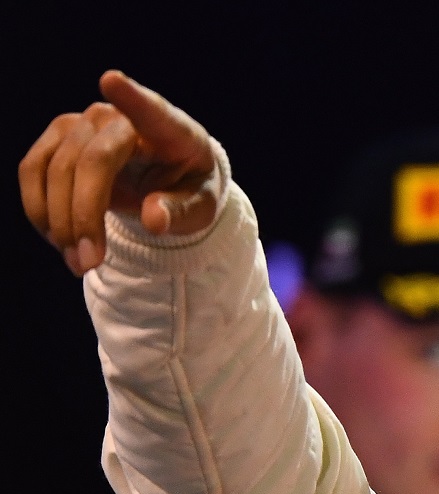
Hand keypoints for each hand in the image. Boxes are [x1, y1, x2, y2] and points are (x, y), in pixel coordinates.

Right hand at [18, 70, 217, 275]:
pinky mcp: (58, 137)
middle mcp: (121, 118)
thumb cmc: (189, 189)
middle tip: (88, 263)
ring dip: (58, 221)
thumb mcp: (201, 209)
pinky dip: (40, 209)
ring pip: (53, 168)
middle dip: (82, 216)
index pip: (150, 110)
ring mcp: (84, 123)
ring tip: (78, 262)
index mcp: (170, 130)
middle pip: (89, 161)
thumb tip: (154, 219)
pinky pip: (33, 170)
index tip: (112, 82)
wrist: (166, 181)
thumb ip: (181, 212)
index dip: (131, 98)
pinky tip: (59, 240)